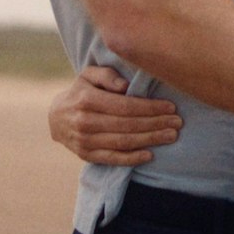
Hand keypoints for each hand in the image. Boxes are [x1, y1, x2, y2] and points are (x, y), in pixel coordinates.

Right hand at [46, 65, 181, 166]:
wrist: (55, 117)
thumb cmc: (80, 92)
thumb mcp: (88, 75)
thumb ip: (107, 75)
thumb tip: (125, 86)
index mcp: (87, 100)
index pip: (125, 106)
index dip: (150, 108)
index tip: (170, 107)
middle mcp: (86, 122)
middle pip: (128, 125)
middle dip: (156, 124)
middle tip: (177, 122)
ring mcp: (85, 141)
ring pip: (123, 142)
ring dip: (150, 140)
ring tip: (171, 136)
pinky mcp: (86, 155)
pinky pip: (112, 159)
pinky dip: (132, 158)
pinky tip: (150, 155)